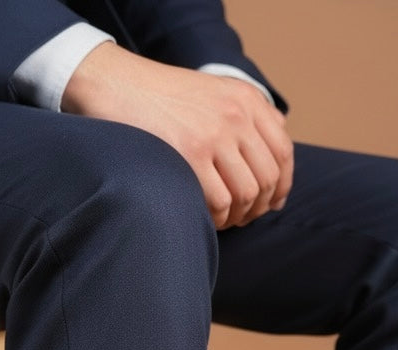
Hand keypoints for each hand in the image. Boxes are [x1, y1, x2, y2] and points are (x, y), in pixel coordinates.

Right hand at [61, 42, 292, 229]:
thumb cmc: (161, 97)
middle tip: (242, 216)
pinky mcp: (190, 155)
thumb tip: (279, 162)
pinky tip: (207, 218)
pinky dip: (218, 219)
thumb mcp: (213, 92)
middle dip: (259, 206)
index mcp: (246, 98)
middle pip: (268, 178)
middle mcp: (236, 114)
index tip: (272, 203)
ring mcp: (214, 134)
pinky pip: (221, 203)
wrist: (115, 83)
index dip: (282, 185)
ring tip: (223, 218)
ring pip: (248, 194)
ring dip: (238, 215)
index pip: (283, 152)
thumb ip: (248, 117)